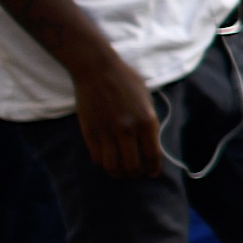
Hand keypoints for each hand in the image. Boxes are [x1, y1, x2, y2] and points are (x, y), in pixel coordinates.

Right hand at [71, 56, 168, 181]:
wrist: (97, 69)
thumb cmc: (125, 80)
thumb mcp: (146, 99)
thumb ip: (148, 122)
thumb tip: (150, 144)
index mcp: (147, 121)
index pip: (152, 155)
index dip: (153, 168)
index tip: (152, 173)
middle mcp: (128, 129)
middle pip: (133, 165)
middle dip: (135, 173)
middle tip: (135, 173)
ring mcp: (107, 131)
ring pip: (112, 166)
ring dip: (117, 173)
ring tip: (120, 171)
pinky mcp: (90, 131)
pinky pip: (97, 157)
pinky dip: (102, 162)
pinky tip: (106, 159)